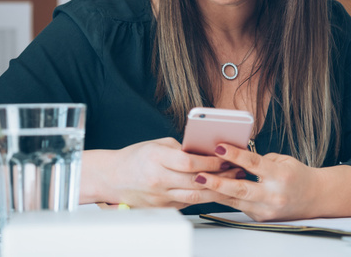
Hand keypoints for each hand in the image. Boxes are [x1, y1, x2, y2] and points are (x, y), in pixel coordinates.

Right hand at [80, 137, 239, 208]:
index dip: (210, 162)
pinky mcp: (163, 207)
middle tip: (238, 170)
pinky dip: (205, 197)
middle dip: (220, 176)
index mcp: (156, 159)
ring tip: (233, 181)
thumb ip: (181, 148)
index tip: (226, 158)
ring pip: (195, 196)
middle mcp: (158, 180)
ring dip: (217, 189)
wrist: (112, 178)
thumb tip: (206, 150)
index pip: (189, 162)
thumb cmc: (135, 158)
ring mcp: (160, 196)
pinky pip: (188, 202)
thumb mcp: (157, 144)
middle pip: (196, 181)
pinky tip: (217, 191)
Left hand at [193, 144, 320, 220]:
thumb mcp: (281, 160)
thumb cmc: (296, 175)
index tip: (219, 147)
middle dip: (217, 182)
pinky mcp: (261, 218)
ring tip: (198, 184)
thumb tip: (233, 156)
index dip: (235, 155)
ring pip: (235, 201)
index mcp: (280, 175)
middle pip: (240, 189)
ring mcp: (267, 209)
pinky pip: (239, 207)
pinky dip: (225, 198)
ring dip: (215, 192)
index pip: (254, 164)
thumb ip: (259, 160)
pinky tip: (211, 191)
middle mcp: (273, 195)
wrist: (314, 197)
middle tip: (199, 175)